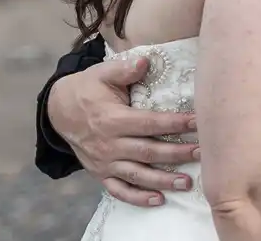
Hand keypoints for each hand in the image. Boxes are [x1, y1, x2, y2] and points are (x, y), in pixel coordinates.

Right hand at [49, 56, 200, 205]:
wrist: (58, 111)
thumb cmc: (88, 89)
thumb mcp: (103, 73)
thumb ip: (124, 69)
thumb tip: (145, 60)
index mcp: (112, 119)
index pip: (150, 123)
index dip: (174, 123)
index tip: (198, 122)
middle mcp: (109, 144)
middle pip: (148, 152)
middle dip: (177, 154)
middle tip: (202, 154)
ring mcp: (104, 162)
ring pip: (138, 175)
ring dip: (163, 180)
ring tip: (187, 183)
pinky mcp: (100, 174)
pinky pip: (119, 190)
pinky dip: (138, 198)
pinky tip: (159, 200)